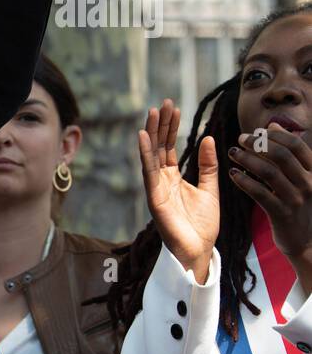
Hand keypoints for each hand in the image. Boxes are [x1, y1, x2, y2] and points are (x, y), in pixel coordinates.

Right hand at [138, 99, 218, 283]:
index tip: (174, 109)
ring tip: (153, 112)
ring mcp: (155, 188)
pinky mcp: (154, 197)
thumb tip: (207, 138)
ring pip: (151, 155)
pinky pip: (148, 171)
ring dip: (151, 133)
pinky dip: (144, 153)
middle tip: (164, 103)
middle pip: (158, 147)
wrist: (199, 249)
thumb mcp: (211, 188)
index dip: (171, 128)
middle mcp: (160, 180)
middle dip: (160, 125)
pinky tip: (143, 136)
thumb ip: (208, 165)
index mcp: (172, 178)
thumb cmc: (202, 225)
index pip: (168, 148)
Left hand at [228, 120, 311, 282]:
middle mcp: (308, 183)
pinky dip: (245, 181)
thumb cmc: (297, 202)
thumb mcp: (298, 176)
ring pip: (270, 173)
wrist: (305, 240)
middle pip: (282, 156)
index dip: (276, 135)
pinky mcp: (283, 214)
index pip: (297, 145)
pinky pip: (261, 194)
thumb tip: (272, 125)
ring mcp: (296, 199)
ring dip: (248, 160)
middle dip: (258, 144)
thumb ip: (286, 153)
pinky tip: (233, 174)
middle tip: (240, 139)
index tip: (258, 131)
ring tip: (233, 154)